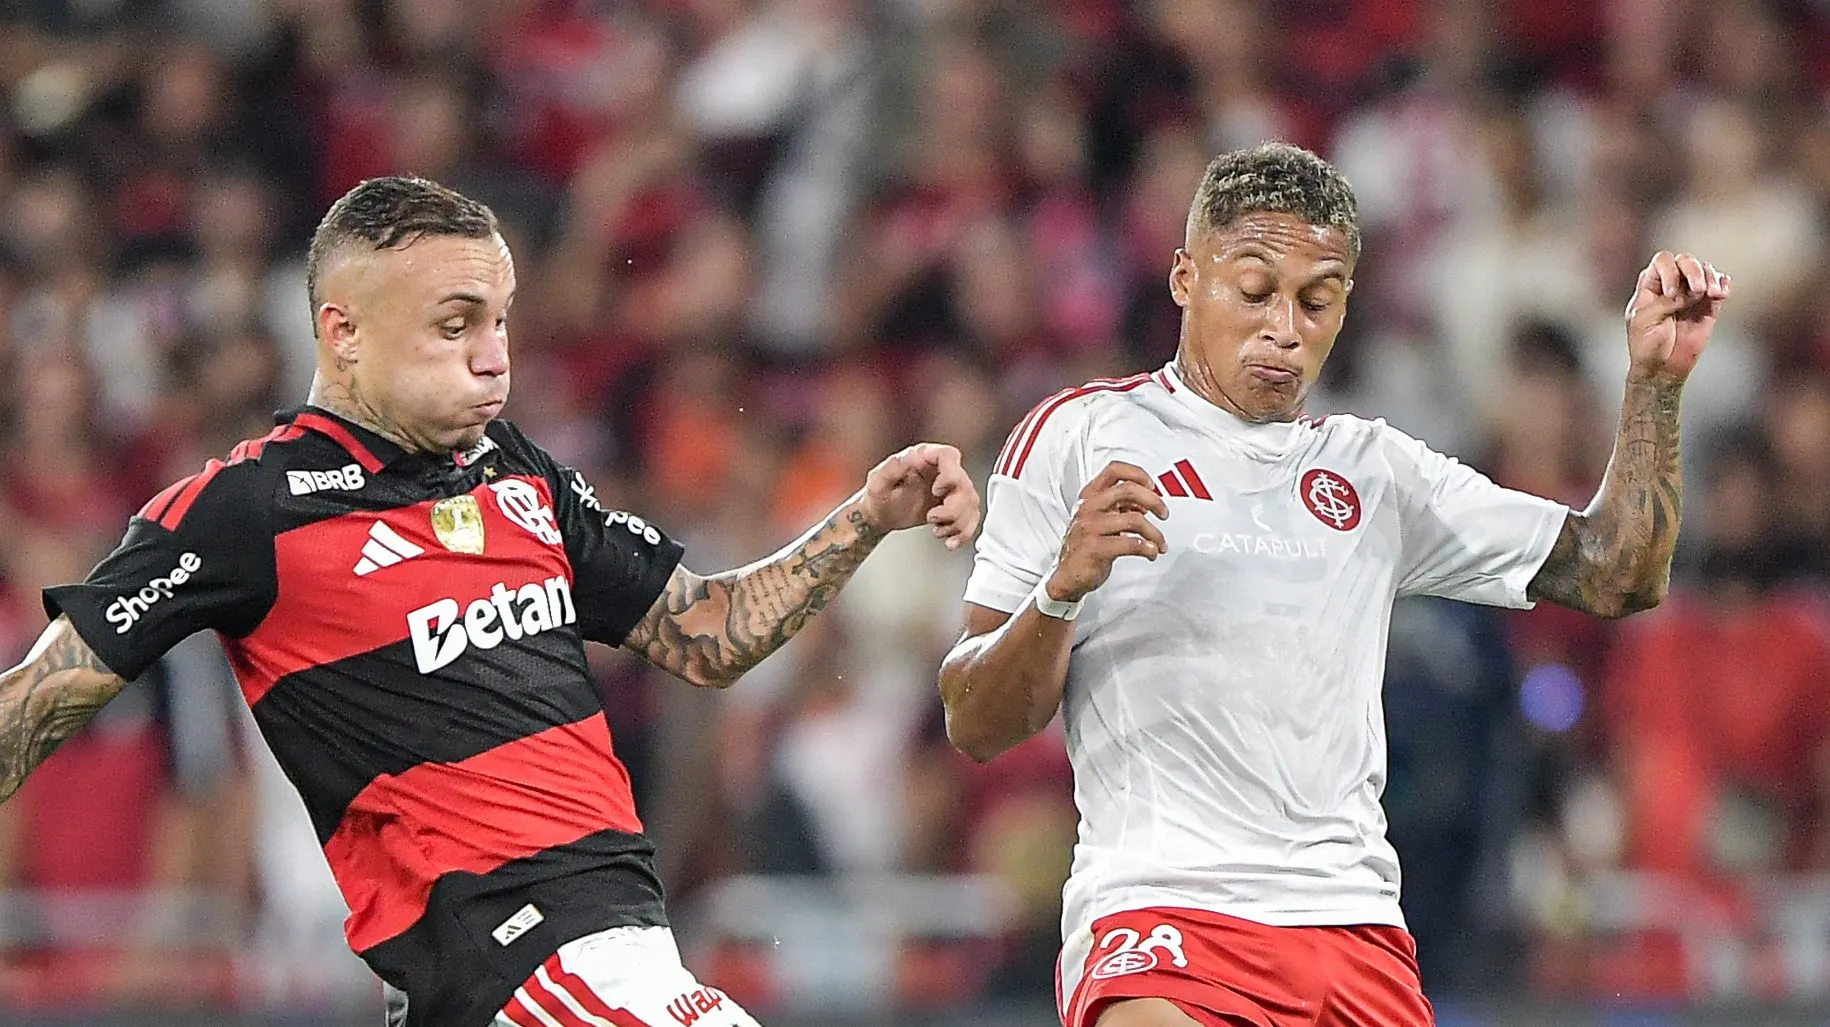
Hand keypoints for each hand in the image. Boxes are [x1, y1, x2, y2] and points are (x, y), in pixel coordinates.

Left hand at [861, 443, 980, 549]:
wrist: (881, 514)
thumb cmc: (879, 495)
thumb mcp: (878, 482)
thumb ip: (891, 468)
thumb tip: (907, 457)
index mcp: (925, 457)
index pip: (949, 456)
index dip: (950, 474)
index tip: (937, 491)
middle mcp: (941, 470)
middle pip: (964, 485)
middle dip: (952, 509)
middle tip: (931, 518)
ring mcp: (950, 489)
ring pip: (971, 503)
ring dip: (957, 523)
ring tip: (937, 530)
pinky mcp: (955, 506)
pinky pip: (971, 518)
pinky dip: (964, 533)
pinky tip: (950, 540)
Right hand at [1045, 461, 1169, 602]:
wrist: (1068, 576)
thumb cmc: (1084, 546)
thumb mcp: (1098, 518)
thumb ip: (1119, 506)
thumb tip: (1146, 503)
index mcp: (1089, 496)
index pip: (1114, 470)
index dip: (1137, 474)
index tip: (1151, 485)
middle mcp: (1088, 508)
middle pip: (1128, 490)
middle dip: (1154, 500)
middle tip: (1164, 513)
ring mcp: (1090, 527)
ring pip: (1135, 520)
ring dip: (1154, 533)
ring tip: (1159, 543)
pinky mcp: (1096, 549)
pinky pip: (1131, 544)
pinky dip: (1148, 548)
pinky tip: (1150, 552)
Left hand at [1625, 251, 1731, 383]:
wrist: (1662, 369)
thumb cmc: (1646, 345)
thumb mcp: (1645, 321)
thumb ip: (1666, 302)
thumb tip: (1692, 291)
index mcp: (1650, 285)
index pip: (1663, 261)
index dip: (1669, 271)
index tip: (1670, 294)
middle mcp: (1672, 284)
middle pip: (1686, 261)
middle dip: (1694, 270)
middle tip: (1699, 290)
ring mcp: (1691, 294)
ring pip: (1705, 270)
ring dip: (1711, 277)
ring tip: (1713, 294)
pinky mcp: (1708, 305)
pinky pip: (1720, 285)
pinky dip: (1723, 284)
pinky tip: (1721, 293)